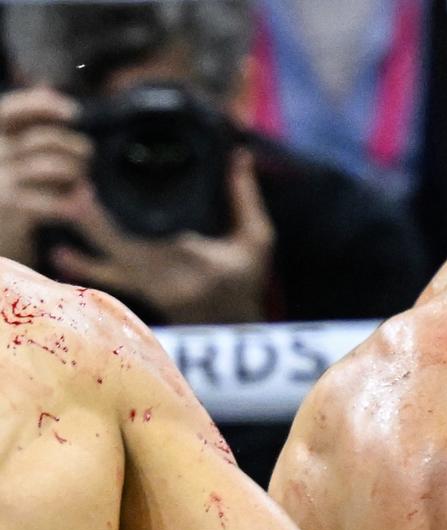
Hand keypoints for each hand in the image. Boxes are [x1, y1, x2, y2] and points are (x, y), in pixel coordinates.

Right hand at [0, 86, 91, 267]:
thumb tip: (46, 83)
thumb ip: (26, 121)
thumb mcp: (11, 150)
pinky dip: (71, 203)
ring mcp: (1, 184)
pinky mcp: (12, 211)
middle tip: (87, 156)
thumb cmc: (9, 187)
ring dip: (76, 173)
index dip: (41, 105)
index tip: (73, 112)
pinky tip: (79, 204)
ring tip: (83, 181)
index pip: (10, 111)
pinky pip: (53, 203)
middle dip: (74, 146)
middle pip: (42, 140)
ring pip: (52, 168)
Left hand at [52, 149, 273, 323]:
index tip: (114, 190)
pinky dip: (85, 266)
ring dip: (88, 238)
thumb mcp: (257, 241)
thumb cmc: (246, 281)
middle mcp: (173, 280)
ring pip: (113, 264)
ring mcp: (154, 290)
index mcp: (201, 264)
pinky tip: (59, 254)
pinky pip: (110, 280)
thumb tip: (240, 155)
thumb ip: (246, 199)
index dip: (135, 218)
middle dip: (97, 222)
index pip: (163, 240)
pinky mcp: (142, 294)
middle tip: (76, 191)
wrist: (234, 327)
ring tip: (64, 210)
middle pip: (127, 250)